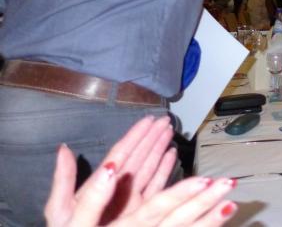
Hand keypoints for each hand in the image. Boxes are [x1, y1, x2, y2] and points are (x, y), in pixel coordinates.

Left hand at [45, 116, 236, 226]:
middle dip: (151, 136)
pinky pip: (156, 186)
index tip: (148, 119)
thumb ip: (64, 179)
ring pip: (149, 167)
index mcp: (98, 183)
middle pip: (137, 156)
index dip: (134, 135)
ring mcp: (130, 199)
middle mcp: (116, 188)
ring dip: (160, 148)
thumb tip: (65, 149)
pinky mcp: (142, 213)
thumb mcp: (59, 207)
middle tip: (165, 119)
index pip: (120, 153)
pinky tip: (172, 155)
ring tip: (170, 131)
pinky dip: (165, 169)